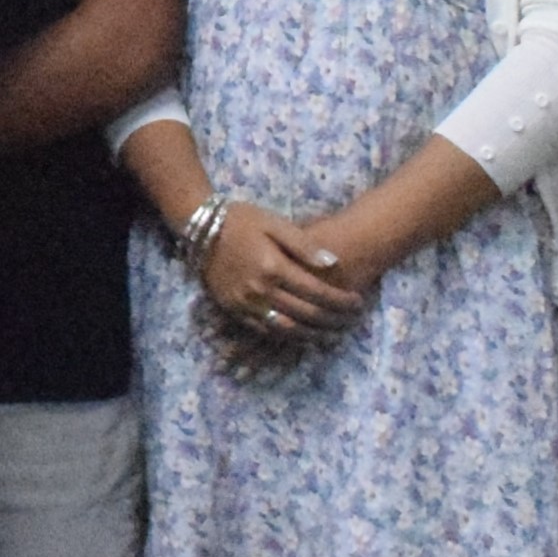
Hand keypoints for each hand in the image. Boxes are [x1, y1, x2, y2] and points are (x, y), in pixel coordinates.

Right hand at [195, 202, 369, 348]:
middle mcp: (261, 291)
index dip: (341, 300)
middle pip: (307, 313)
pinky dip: (289, 336)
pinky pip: (266, 330)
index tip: (358, 302)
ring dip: (315, 334)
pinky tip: (304, 335)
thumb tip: (334, 264)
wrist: (198, 229)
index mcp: (274, 267)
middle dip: (335, 319)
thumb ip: (305, 244)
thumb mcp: (275, 222)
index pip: (317, 292)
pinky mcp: (234, 311)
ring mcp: (246, 304)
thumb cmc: (241, 220)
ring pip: (288, 328)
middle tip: (353, 321)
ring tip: (335, 334)